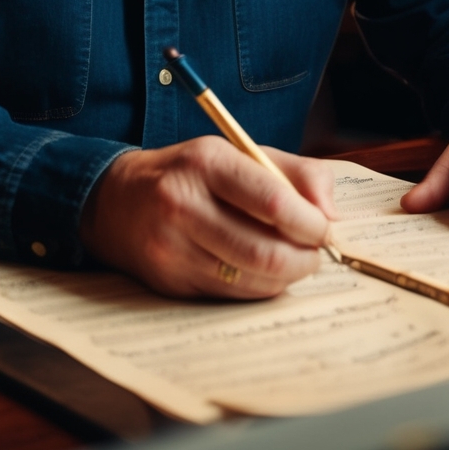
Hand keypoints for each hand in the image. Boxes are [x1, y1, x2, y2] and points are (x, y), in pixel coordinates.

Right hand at [79, 136, 336, 298]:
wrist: (117, 200)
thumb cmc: (192, 174)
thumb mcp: (240, 153)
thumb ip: (296, 172)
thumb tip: (331, 213)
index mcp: (206, 162)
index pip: (273, 201)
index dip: (310, 223)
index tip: (325, 229)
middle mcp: (183, 204)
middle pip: (265, 252)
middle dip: (304, 259)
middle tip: (315, 253)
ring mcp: (172, 248)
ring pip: (251, 281)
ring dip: (286, 278)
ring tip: (292, 262)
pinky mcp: (169, 281)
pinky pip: (231, 296)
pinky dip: (258, 289)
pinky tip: (262, 273)